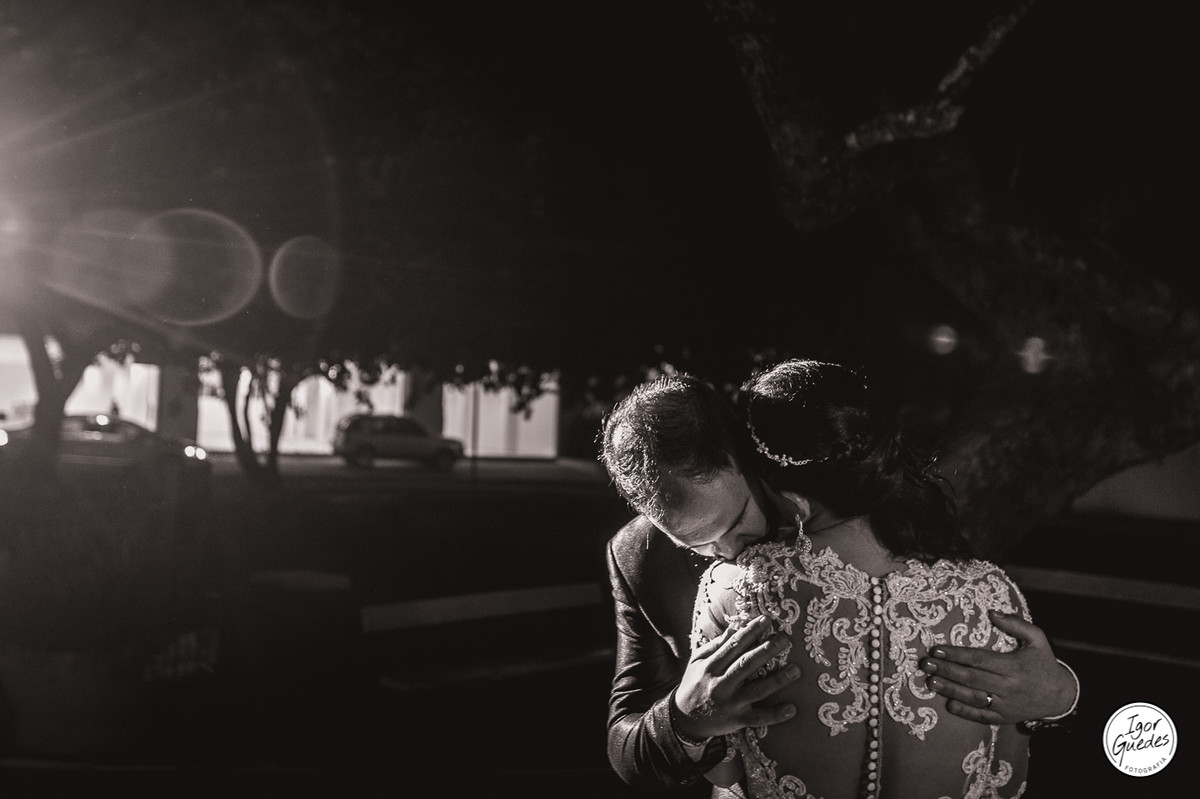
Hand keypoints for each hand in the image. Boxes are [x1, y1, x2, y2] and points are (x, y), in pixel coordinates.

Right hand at [674, 615, 800, 739]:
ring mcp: (730, 703)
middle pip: (747, 664)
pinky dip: (775, 715)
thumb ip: (716, 645)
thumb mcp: (698, 661)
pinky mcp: (737, 720)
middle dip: (767, 650)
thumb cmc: (693, 685)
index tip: (767, 619)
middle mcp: (721, 683)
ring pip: (757, 690)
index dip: (751, 631)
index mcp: (711, 666)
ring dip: (778, 680)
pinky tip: (792, 709)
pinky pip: (758, 718)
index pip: (734, 645)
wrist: (683, 720)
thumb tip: (735, 626)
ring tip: (796, 669)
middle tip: (786, 638)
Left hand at [919, 610, 1076, 724]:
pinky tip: (949, 705)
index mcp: (1014, 666)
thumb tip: (992, 612)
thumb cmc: (1044, 664)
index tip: (936, 649)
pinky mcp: (1005, 718)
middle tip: (925, 664)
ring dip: (950, 690)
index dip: (956, 654)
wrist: (1060, 696)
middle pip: (971, 678)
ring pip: (973, 697)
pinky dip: (965, 712)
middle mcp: (1008, 686)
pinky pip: (982, 716)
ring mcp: (1006, 704)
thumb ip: (1016, 624)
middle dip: (946, 670)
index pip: (979, 659)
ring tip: (930, 681)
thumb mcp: (1037, 639)